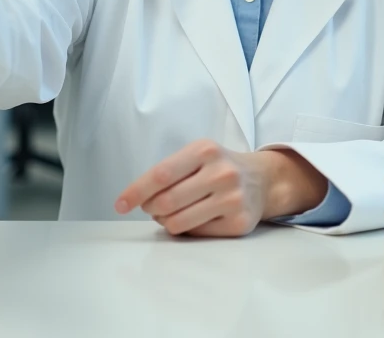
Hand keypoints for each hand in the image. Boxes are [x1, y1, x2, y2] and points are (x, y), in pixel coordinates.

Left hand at [114, 140, 328, 237]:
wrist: (263, 179)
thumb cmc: (219, 166)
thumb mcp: (197, 155)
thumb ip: (170, 172)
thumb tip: (138, 199)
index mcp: (205, 150)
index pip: (161, 174)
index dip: (136, 191)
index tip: (120, 204)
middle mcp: (221, 173)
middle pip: (166, 202)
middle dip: (152, 208)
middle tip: (154, 207)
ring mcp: (232, 198)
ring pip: (177, 222)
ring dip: (166, 221)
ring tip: (173, 212)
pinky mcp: (238, 222)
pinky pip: (196, 233)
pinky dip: (187, 229)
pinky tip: (196, 217)